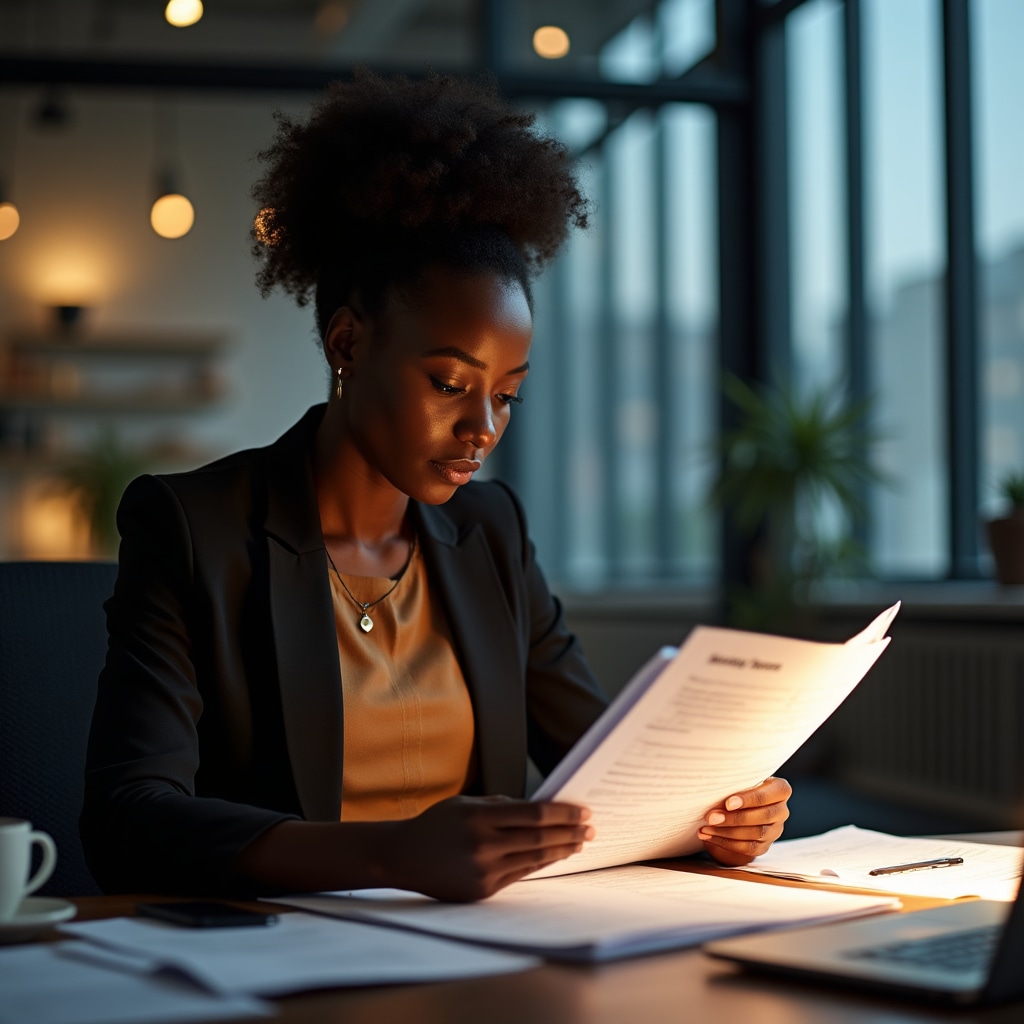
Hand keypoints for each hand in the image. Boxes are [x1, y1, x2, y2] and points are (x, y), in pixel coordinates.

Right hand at [384, 795, 593, 901]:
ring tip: (579, 843)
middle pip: (539, 838)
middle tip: (591, 828)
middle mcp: (483, 844)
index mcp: (479, 817)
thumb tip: (539, 809)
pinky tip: (554, 857)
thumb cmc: (436, 824)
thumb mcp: (465, 803)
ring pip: (533, 859)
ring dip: (561, 850)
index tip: (584, 811)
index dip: (563, 813)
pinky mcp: (483, 891)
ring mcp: (483, 870)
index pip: (534, 814)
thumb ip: (501, 806)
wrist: (402, 857)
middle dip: (570, 832)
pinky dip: (540, 864)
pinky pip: (519, 875)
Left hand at [698, 776, 791, 866]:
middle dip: (735, 818)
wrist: (740, 806)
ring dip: (727, 832)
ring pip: (756, 834)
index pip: (769, 794)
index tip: (728, 803)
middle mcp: (782, 811)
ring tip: (706, 827)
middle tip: (711, 817)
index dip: (750, 800)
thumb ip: (735, 785)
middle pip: (764, 816)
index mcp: (779, 789)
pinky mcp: (765, 845)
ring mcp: (775, 830)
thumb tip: (714, 793)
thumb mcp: (740, 781)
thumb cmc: (739, 787)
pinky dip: (726, 843)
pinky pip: (748, 848)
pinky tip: (708, 836)